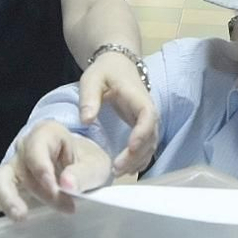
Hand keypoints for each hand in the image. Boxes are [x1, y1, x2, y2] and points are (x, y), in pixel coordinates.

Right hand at [0, 121, 113, 222]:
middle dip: (35, 189)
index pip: (38, 148)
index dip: (43, 167)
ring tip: (18, 216)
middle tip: (55, 206)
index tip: (56, 186)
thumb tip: (67, 184)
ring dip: (8, 199)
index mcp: (47, 134)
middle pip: (19, 167)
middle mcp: (25, 148)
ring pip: (2, 180)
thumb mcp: (95, 165)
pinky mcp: (10, 188)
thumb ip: (83, 173)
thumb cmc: (87, 162)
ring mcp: (14, 168)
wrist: (83, 169)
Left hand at [78, 51, 158, 174]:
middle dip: (136, 155)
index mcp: (139, 98)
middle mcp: (148, 112)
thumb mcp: (92, 79)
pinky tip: (125, 170)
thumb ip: (89, 98)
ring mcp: (147, 122)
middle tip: (116, 169)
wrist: (118, 65)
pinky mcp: (143, 128)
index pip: (148, 117)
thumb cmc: (105, 71)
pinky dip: (138, 160)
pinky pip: (146, 147)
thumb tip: (86, 120)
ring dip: (137, 161)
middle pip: (150, 137)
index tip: (130, 148)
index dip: (142, 134)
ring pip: (150, 145)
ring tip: (117, 173)